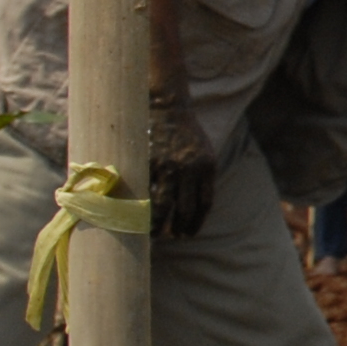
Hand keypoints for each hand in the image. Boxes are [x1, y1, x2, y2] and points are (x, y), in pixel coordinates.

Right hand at [147, 105, 220, 237]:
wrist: (168, 108)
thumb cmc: (187, 134)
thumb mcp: (204, 153)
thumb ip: (203, 177)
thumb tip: (197, 209)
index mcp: (207, 167)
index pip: (204, 204)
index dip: (196, 222)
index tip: (188, 234)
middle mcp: (190, 169)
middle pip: (185, 208)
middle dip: (178, 227)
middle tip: (171, 237)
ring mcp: (168, 166)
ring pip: (163, 204)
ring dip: (158, 223)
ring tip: (154, 234)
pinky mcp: (148, 162)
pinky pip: (145, 190)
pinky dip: (142, 206)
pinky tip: (139, 215)